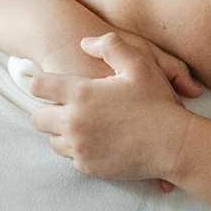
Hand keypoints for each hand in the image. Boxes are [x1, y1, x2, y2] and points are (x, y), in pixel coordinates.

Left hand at [29, 33, 198, 183]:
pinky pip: (71, 158)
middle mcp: (74, 122)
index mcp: (82, 95)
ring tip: (82, 126)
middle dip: (47, 112)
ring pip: (53, 141)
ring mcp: (80, 147)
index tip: (47, 85)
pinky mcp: (88, 167)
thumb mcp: (139, 63)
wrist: (172, 145)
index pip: (39, 87)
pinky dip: (79, 151)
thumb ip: (110, 46)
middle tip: (63, 108)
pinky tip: (96, 142)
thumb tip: (85, 43)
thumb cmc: (158, 103)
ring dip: (62, 133)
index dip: (40, 83)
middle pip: (38, 119)